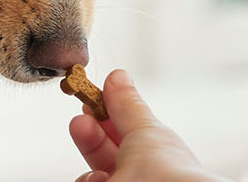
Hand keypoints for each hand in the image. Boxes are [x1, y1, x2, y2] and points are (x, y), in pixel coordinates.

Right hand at [67, 70, 222, 181]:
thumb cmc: (166, 173)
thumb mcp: (146, 129)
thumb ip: (128, 104)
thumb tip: (118, 76)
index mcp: (157, 155)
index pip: (127, 131)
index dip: (107, 113)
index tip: (91, 98)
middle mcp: (142, 172)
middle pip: (107, 149)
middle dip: (92, 130)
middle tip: (81, 120)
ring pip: (95, 171)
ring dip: (91, 155)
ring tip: (90, 143)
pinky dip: (91, 180)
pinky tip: (101, 179)